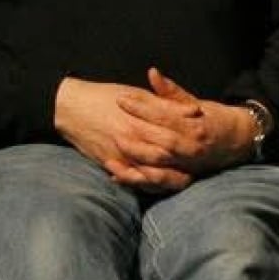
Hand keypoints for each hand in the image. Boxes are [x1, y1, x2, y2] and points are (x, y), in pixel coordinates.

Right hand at [54, 75, 198, 192]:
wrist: (71, 107)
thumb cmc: (107, 96)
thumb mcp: (140, 94)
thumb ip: (168, 103)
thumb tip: (195, 111)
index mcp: (144, 118)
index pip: (175, 134)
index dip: (192, 140)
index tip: (206, 145)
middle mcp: (134, 138)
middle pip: (166, 157)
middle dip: (185, 164)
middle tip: (201, 168)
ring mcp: (121, 153)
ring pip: (151, 173)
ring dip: (169, 179)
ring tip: (184, 180)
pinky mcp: (110, 163)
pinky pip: (132, 179)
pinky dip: (146, 184)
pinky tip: (158, 185)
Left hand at [115, 68, 254, 176]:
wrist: (237, 142)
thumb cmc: (213, 118)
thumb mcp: (195, 102)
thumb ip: (171, 92)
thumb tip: (152, 73)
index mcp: (194, 125)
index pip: (163, 115)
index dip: (141, 107)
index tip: (122, 99)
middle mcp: (190, 147)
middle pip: (158, 140)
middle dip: (134, 131)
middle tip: (113, 123)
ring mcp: (186, 165)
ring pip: (155, 163)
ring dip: (132, 156)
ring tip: (112, 146)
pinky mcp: (181, 178)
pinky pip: (155, 182)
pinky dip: (136, 179)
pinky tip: (116, 174)